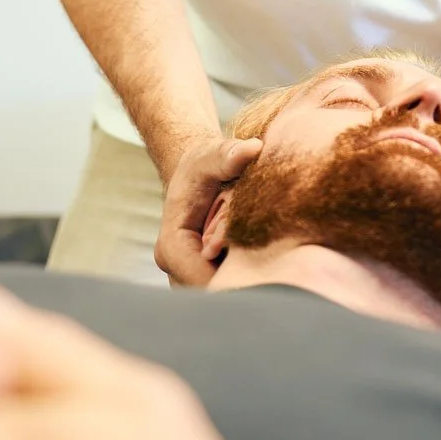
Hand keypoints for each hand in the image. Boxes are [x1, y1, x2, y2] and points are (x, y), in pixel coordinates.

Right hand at [154, 134, 261, 285]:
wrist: (197, 176)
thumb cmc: (204, 165)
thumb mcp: (214, 155)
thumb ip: (229, 154)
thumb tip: (252, 148)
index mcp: (171, 245)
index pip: (200, 279)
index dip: (231, 270)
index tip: (259, 252)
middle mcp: (175, 268)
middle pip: (212, 292)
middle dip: (240, 275)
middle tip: (269, 254)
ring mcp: (188, 277)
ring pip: (220, 291)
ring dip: (243, 275)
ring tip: (261, 251)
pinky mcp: (202, 278)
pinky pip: (225, 286)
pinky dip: (244, 274)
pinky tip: (259, 256)